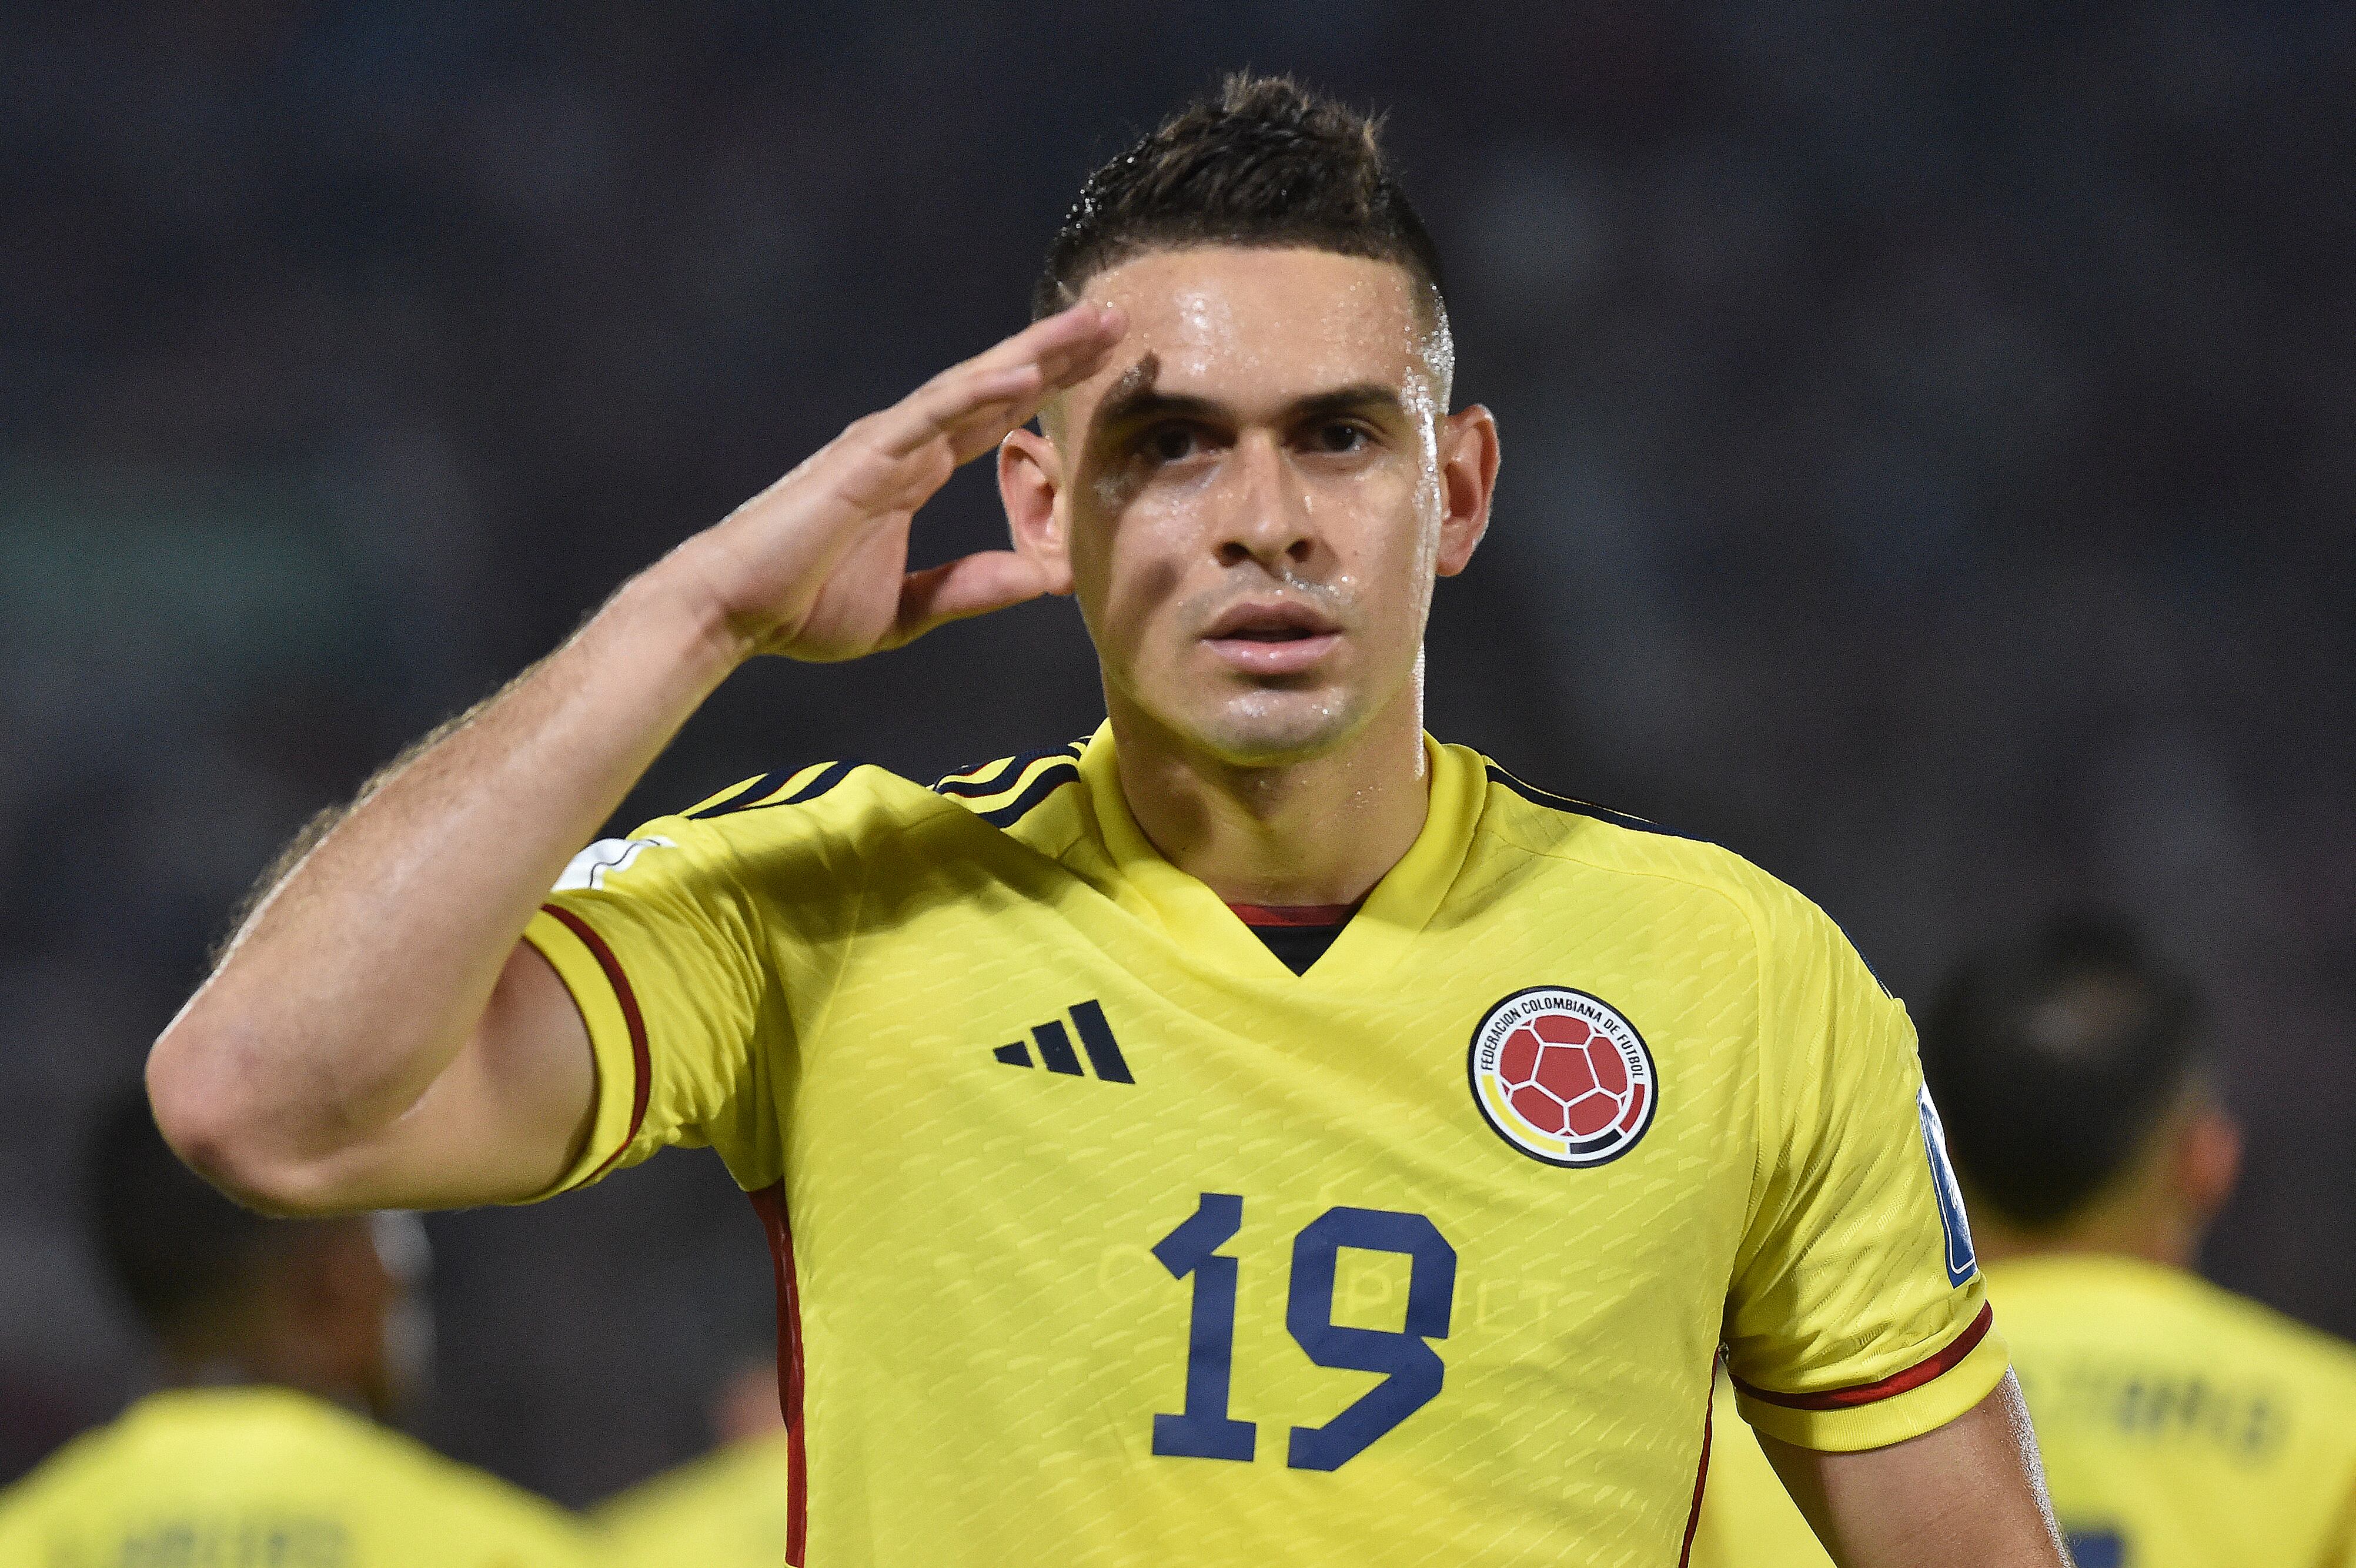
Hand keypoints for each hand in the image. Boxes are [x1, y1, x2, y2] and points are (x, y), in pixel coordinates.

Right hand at [677, 302, 1124, 661]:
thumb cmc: (801, 608)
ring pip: (972, 385)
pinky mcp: (864, 457)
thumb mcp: (908, 610)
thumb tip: (1042, 579)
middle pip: (995, 388)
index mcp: (912, 474)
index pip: (994, 421)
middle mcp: (904, 446)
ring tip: (1090, 325)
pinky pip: (931, 415)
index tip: (1102, 367)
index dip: (1047, 391)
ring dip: (1033, 352)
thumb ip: (971, 588)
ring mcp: (884, 444)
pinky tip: (1026, 370)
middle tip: (1117, 320)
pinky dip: (979, 391)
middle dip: (1057, 354)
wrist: (732, 614)